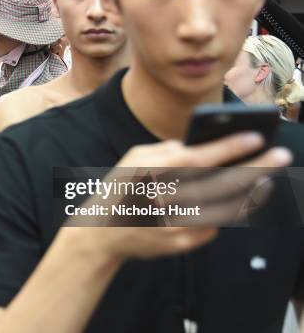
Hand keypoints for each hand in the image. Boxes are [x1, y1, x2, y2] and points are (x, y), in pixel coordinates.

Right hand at [66, 132, 292, 259]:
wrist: (101, 232)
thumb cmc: (120, 188)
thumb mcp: (133, 159)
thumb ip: (167, 151)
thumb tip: (201, 148)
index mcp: (151, 173)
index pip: (198, 158)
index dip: (230, 147)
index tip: (255, 138)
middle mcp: (164, 200)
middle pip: (220, 184)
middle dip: (256, 168)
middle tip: (281, 156)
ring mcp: (173, 225)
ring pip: (224, 209)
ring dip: (250, 193)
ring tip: (265, 181)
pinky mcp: (180, 244)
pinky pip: (212, 227)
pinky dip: (223, 214)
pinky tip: (231, 203)